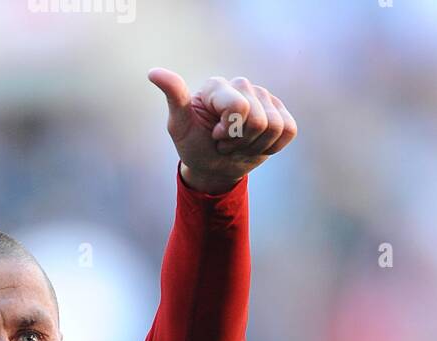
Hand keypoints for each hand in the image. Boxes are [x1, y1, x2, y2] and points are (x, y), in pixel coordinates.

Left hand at [148, 70, 297, 193]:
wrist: (212, 167)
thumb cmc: (193, 146)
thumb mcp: (179, 126)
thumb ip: (174, 98)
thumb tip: (153, 72)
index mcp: (218, 85)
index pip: (239, 108)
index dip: (228, 131)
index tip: (214, 135)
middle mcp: (243, 85)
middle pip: (258, 120)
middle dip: (239, 141)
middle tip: (224, 143)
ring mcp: (265, 97)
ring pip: (275, 127)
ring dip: (253, 146)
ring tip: (237, 144)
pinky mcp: (282, 112)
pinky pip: (288, 131)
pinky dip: (271, 147)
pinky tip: (255, 144)